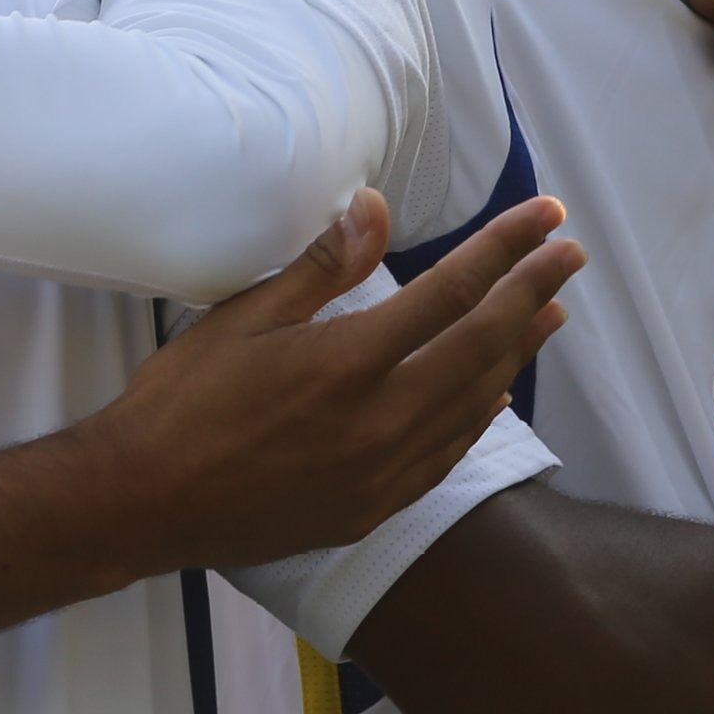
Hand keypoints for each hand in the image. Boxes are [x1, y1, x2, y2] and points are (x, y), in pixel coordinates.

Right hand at [0, 190, 581, 624]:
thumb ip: (318, 269)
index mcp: (347, 361)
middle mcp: (382, 417)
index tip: (545, 217)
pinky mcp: (375, 505)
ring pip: (475, 401)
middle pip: (482, 344)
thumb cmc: (179, 402)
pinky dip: (479, 414)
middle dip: (532, 291)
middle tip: (570, 255)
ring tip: (550, 314)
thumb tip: (375, 208)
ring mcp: (385, 469)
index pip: (451, 292)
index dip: (505, 249)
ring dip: (517, 351)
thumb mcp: (238, 321)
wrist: (143, 503)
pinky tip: (493, 393)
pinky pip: (448, 453)